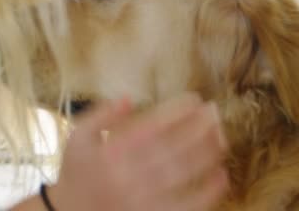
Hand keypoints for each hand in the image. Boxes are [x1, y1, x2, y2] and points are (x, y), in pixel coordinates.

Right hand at [50, 93, 228, 210]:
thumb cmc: (76, 173)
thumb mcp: (76, 138)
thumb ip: (100, 115)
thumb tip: (128, 98)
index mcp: (111, 151)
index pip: (151, 125)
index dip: (176, 110)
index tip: (195, 99)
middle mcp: (128, 173)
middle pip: (172, 146)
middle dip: (198, 127)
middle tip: (215, 113)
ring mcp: (142, 198)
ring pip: (183, 172)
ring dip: (206, 152)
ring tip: (222, 136)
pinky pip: (186, 205)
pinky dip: (207, 191)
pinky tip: (222, 175)